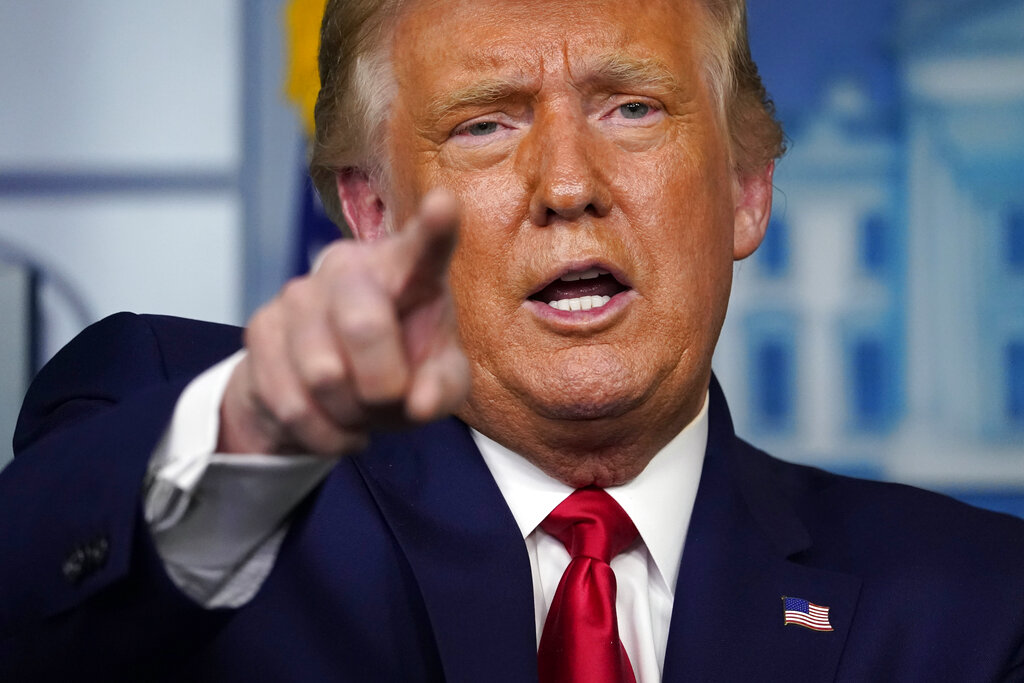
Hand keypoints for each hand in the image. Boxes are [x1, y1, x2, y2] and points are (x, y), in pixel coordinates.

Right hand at [218, 191, 469, 454]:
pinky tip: (332, 422)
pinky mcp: (260, 327)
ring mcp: (299, 293)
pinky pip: (291, 402)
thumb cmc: (400, 370)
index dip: (434, 228)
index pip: (424, 246)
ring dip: (350, 414)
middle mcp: (350, 267)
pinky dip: (322, 432)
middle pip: (363, 325)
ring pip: (323, 375)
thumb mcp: (438, 384)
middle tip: (389, 399)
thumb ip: (443, 388)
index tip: (444, 205)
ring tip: (359, 409)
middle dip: (382, 385)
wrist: (326, 392)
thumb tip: (420, 403)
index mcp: (408, 270)